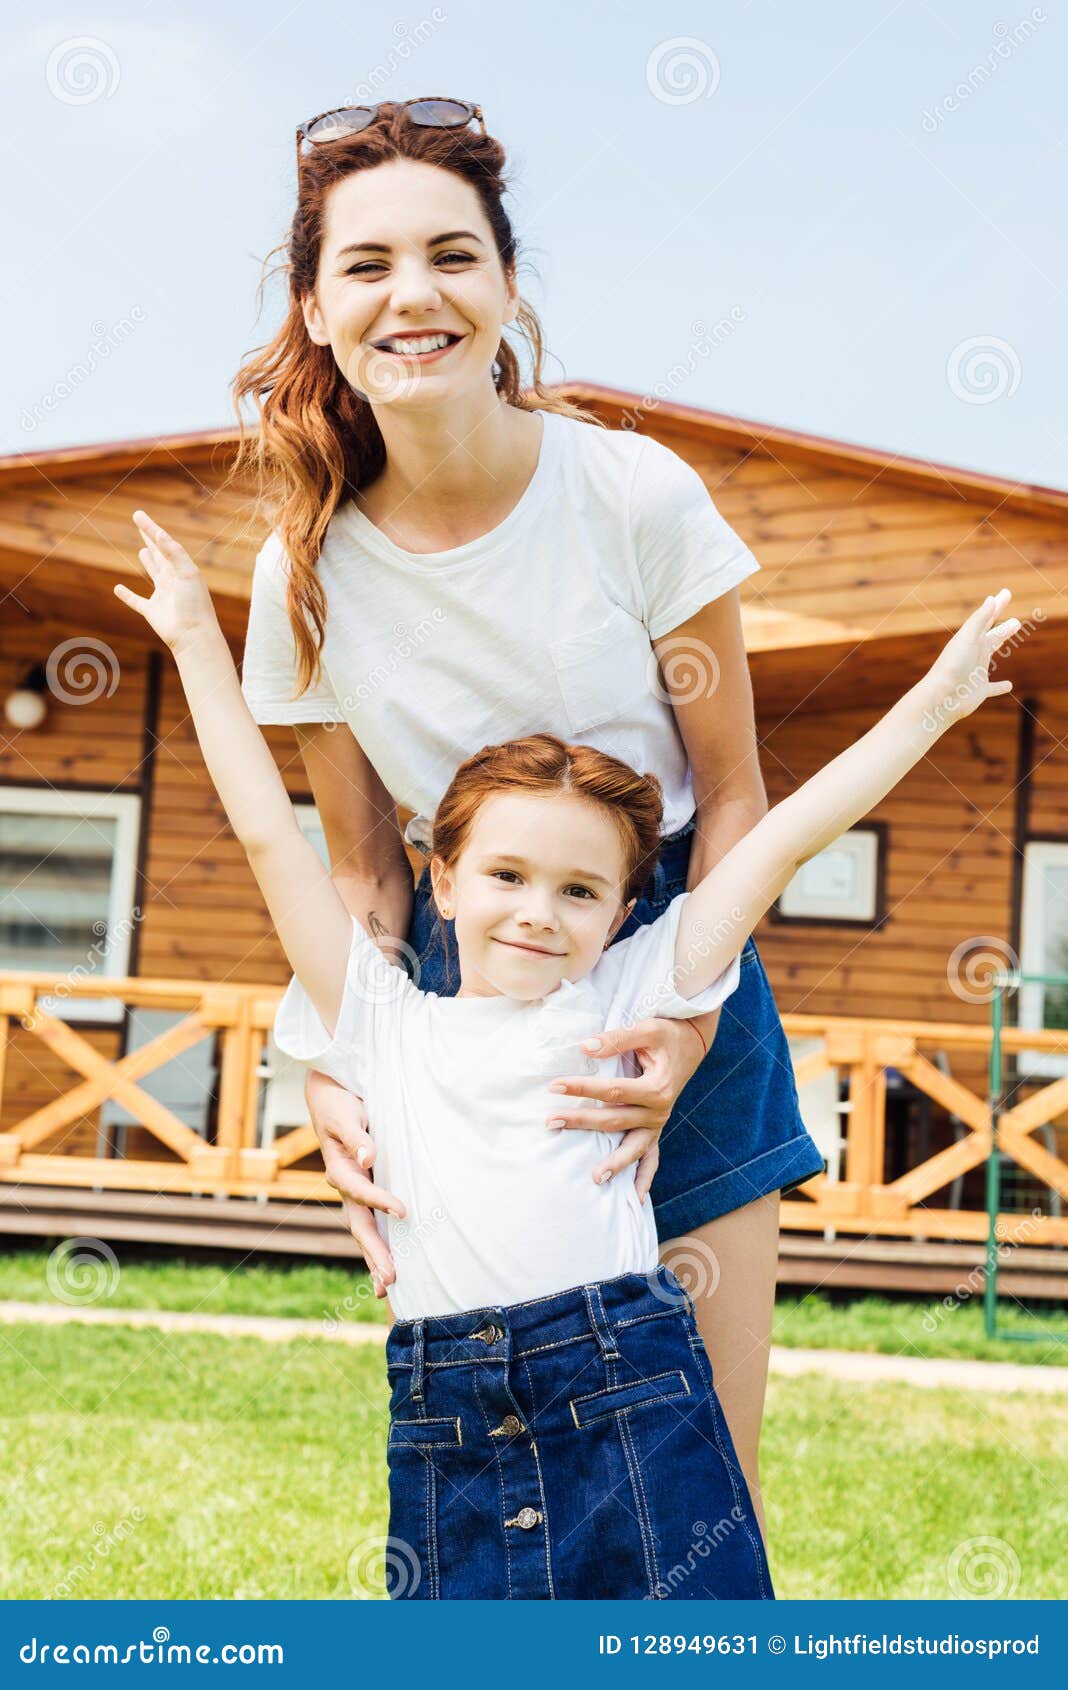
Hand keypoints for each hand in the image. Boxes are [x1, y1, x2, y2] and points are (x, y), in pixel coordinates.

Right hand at [113, 511, 219, 650]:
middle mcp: (174, 580)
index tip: (138, 515)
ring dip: (148, 562)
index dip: (151, 528)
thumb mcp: (186, 572)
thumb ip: (173, 553)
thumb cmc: (194, 604)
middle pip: (160, 554)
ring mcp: (163, 596)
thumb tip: (158, 533)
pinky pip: (137, 601)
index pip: (165, 543)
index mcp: (183, 569)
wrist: (194, 636)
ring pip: (153, 574)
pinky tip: (118, 589)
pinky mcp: (152, 612)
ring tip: (143, 551)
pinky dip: (127, 595)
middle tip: (140, 523)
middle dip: (150, 539)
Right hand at [305, 1069, 401, 1298]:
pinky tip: (388, 1269)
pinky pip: (373, 1223)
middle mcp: (346, 1187)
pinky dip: (380, 1247)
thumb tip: (368, 1157)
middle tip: (390, 1280)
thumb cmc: (340, 1106)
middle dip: (374, 1253)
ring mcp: (355, 1193)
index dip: (380, 1201)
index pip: (361, 1192)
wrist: (330, 1098)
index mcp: (339, 1170)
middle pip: (360, 1226)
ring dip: (375, 1258)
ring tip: (386, 1288)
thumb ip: (358, 1137)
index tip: (403, 1211)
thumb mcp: (346, 1117)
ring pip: (365, 1231)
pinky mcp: (365, 1191)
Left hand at [545, 1014, 711, 1198]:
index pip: (612, 1091)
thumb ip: (617, 1040)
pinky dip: (644, 1178)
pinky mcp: (656, 1129)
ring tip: (594, 1178)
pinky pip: (652, 1159)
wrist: (693, 1042)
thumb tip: (585, 1047)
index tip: (555, 1086)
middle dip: (582, 1122)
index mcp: (657, 1088)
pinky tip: (635, 1199)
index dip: (582, 1088)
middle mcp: (660, 1111)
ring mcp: (658, 1124)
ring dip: (614, 1163)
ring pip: (633, 1147)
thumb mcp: (647, 1029)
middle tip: (551, 1122)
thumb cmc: (668, 1034)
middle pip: (615, 1121)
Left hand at [923, 589, 1020, 725]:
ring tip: (1007, 642)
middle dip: (1003, 628)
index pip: (987, 618)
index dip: (997, 605)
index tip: (1006, 593)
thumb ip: (979, 620)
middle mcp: (974, 654)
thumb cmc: (952, 666)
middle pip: (992, 637)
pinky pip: (992, 688)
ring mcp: (976, 672)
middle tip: (1016, 622)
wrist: (941, 697)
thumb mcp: (967, 639)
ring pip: (990, 657)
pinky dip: (1000, 687)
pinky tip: (1008, 686)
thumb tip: (991, 599)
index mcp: (971, 640)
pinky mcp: (979, 691)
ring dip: (1000, 647)